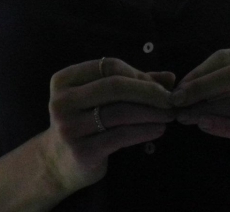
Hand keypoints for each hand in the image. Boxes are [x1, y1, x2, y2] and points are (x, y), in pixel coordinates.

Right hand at [40, 57, 175, 195]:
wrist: (58, 163)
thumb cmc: (86, 121)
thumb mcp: (101, 98)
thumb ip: (134, 83)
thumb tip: (170, 77)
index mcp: (64, 81)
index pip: (108, 66)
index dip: (137, 73)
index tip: (158, 85)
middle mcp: (62, 102)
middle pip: (115, 86)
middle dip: (148, 91)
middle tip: (171, 98)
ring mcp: (69, 128)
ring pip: (120, 112)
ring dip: (151, 112)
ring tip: (169, 114)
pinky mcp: (82, 151)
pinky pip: (121, 136)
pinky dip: (145, 130)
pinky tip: (159, 129)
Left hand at [170, 48, 229, 178]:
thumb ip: (216, 82)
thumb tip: (183, 86)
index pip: (227, 58)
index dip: (199, 72)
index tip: (178, 87)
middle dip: (200, 89)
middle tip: (177, 102)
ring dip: (205, 111)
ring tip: (185, 117)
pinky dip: (221, 127)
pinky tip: (204, 126)